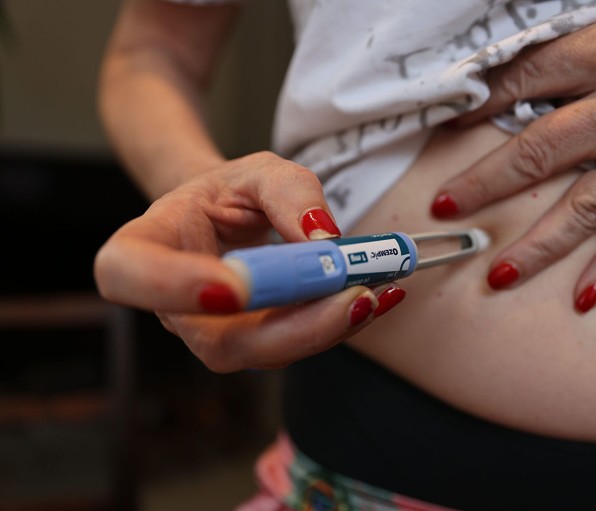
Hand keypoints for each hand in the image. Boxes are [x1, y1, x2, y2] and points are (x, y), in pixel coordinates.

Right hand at [94, 152, 405, 370]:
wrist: (229, 216)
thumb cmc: (228, 192)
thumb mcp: (257, 170)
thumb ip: (288, 192)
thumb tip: (324, 239)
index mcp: (143, 247)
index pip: (129, 275)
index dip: (172, 288)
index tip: (233, 287)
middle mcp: (174, 306)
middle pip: (217, 341)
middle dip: (290, 328)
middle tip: (349, 296)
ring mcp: (216, 332)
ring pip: (265, 352)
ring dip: (326, 329)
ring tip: (373, 292)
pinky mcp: (258, 342)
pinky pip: (296, 345)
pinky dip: (340, 322)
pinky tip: (379, 297)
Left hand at [430, 0, 595, 311]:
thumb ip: (572, 59)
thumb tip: (512, 86)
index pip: (524, 82)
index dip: (477, 107)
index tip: (446, 128)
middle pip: (540, 150)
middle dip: (486, 184)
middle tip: (447, 210)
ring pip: (586, 204)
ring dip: (539, 244)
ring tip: (500, 273)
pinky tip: (584, 296)